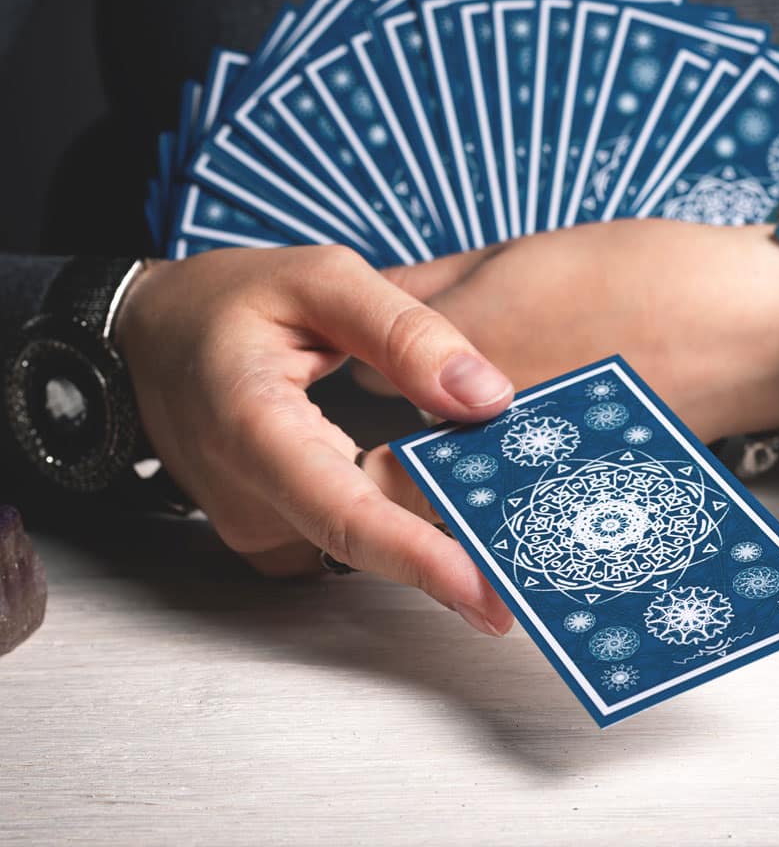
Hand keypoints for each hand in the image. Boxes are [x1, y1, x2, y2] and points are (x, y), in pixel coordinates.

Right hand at [115, 246, 515, 635]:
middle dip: (452, 554)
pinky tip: (438, 501)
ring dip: (426, 535)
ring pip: (358, 545)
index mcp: (255, 429)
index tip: (488, 593)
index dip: (419, 559)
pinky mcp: (266, 533)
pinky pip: (342, 539)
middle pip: (364, 542)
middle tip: (534, 559)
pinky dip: (394, 525)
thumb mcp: (321, 282)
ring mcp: (253, 526)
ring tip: (498, 522)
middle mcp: (249, 498)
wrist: (147, 341)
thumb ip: (406, 332)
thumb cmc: (225, 303)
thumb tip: (487, 397)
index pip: (345, 513)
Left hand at [359, 220, 778, 442]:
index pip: (370, 375)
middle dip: (428, 412)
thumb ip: (433, 283)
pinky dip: (528, 458)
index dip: (385, 367)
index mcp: (456, 350)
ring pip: (468, 464)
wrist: (744, 328)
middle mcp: (479, 420)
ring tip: (536, 397)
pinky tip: (564, 423)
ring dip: (478, 441)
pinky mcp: (571, 484)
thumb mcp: (518, 254)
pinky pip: (521, 480)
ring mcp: (525, 461)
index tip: (408, 354)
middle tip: (483, 369)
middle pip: (417, 435)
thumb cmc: (637, 273)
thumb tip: (375, 292)